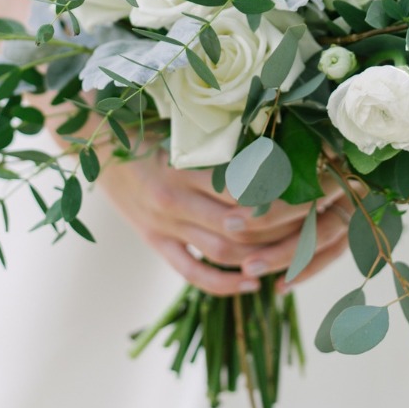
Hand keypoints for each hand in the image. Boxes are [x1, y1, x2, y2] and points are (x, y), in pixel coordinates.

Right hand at [99, 146, 349, 296]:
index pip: (245, 189)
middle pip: (241, 226)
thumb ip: (222, 138)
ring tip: (294, 252)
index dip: (283, 193)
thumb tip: (278, 135)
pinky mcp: (155, 242)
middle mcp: (174, 201)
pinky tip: (252, 283)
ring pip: (222, 251)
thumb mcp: (182, 126)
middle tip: (316, 221)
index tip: (314, 186)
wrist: (92, 143)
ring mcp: (164, 226)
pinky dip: (224, 283)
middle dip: (283, 226)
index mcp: (183, 166)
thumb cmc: (144, 124)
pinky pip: (192, 272)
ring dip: (260, 257)